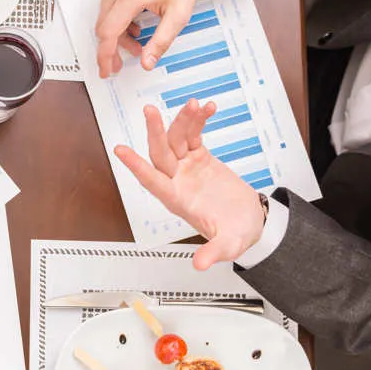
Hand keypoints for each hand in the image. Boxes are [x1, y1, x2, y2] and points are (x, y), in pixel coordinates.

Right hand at [95, 0, 201, 76]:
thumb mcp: (179, 14)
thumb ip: (161, 41)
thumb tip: (147, 62)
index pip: (108, 33)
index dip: (105, 56)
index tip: (106, 70)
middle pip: (103, 27)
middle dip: (113, 47)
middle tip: (125, 60)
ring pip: (104, 16)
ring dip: (116, 32)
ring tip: (137, 38)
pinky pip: (106, 2)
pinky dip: (116, 16)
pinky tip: (132, 21)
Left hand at [114, 102, 265, 269]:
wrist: (251, 221)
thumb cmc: (236, 233)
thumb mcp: (228, 245)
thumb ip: (213, 252)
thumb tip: (199, 265)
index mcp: (177, 200)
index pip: (152, 181)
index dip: (136, 166)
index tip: (119, 150)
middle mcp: (177, 180)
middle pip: (160, 153)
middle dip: (155, 132)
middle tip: (150, 111)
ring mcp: (187, 167)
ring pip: (177, 138)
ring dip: (183, 120)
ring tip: (194, 104)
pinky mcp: (200, 157)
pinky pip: (195, 134)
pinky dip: (199, 120)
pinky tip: (207, 108)